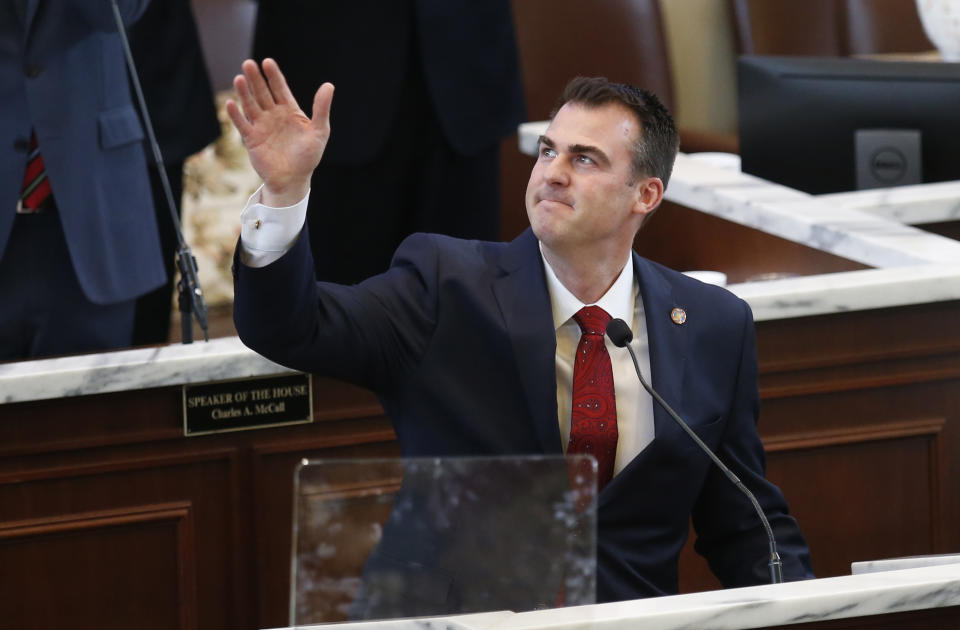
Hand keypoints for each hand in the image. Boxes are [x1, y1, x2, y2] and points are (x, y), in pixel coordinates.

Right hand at [225, 58, 333, 206]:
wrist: (294, 180)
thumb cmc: (308, 157)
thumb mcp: (319, 131)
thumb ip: (321, 108)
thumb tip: (328, 85)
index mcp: (290, 110)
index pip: (280, 88)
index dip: (273, 76)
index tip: (267, 62)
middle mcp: (273, 115)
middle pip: (262, 92)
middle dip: (256, 79)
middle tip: (249, 63)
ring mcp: (261, 126)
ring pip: (251, 105)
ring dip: (244, 92)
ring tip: (239, 78)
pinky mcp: (251, 139)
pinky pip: (242, 124)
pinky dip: (236, 115)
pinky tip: (231, 103)